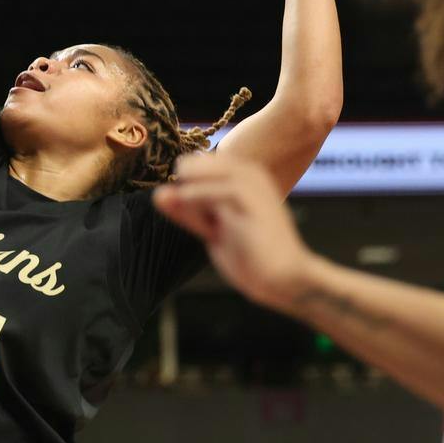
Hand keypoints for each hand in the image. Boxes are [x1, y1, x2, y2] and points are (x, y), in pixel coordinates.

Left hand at [154, 151, 317, 310]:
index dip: (184, 175)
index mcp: (243, 179)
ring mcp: (258, 190)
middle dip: (187, 174)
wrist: (285, 282)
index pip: (204, 161)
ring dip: (194, 182)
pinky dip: (202, 193)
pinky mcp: (260, 206)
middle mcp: (252, 178)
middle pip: (209, 160)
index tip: (170, 198)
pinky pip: (229, 190)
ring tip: (180, 200)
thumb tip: (158, 194)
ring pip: (219, 170)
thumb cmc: (251, 255)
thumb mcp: (212, 231)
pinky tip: (185, 201)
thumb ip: (188, 213)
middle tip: (175, 199)